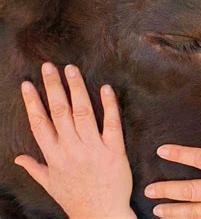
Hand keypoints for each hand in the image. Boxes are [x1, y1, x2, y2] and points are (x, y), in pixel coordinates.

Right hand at [15, 62, 135, 218]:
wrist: (102, 215)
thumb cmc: (76, 199)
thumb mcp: (50, 184)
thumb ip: (34, 168)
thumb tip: (16, 158)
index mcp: (54, 156)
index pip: (39, 123)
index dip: (33, 102)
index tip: (28, 83)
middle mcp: (71, 149)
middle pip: (59, 112)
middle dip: (53, 87)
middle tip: (49, 66)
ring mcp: (93, 149)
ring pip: (83, 113)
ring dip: (77, 89)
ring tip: (71, 70)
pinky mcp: (114, 151)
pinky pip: (112, 124)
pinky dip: (109, 105)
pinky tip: (105, 88)